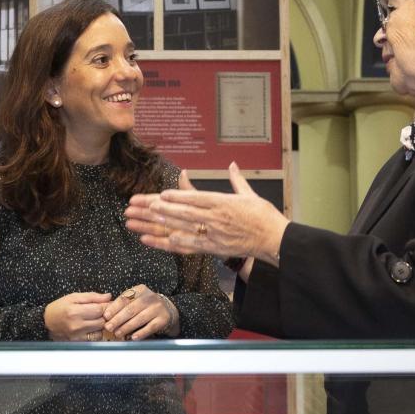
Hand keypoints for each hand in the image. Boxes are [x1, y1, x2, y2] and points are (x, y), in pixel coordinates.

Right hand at [45, 291, 113, 340]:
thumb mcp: (73, 297)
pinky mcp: (78, 343)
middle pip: (102, 321)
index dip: (107, 306)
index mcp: (75, 311)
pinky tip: (92, 327)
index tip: (108, 304)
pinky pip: (95, 339)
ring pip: (100, 331)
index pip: (100, 309)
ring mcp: (77, 336)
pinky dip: (97, 332)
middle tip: (103, 311)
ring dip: (101, 325)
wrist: (46, 322)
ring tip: (96, 319)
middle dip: (105, 315)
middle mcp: (77, 325)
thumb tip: (108, 296)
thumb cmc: (59, 308)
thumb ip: (92, 297)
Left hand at [102, 284, 178, 339]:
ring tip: (118, 333)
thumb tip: (106, 315)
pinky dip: (141, 333)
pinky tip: (133, 337)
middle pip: (131, 309)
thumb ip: (123, 305)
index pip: (124, 298)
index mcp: (140, 290)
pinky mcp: (164, 319)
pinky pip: (150, 327)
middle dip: (118, 319)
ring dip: (127, 327)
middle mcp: (150, 297)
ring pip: (139, 318)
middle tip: (109, 327)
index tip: (106, 316)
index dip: (114, 308)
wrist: (169, 310)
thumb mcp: (136, 300)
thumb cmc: (146, 307)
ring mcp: (158, 308)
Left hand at [125, 163, 288, 263]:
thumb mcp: (250, 194)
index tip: (160, 195)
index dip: (177, 197)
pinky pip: (189, 246)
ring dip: (159, 225)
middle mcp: (216, 219)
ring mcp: (214, 235)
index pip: (195, 198)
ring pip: (182, 229)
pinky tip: (158, 240)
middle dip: (158, 209)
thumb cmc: (263, 217)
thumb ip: (236, 180)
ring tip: (140, 221)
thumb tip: (232, 165)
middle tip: (140, 205)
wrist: (275, 240)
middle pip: (182, 213)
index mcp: (223, 202)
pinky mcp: (214, 248)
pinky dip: (172, 244)